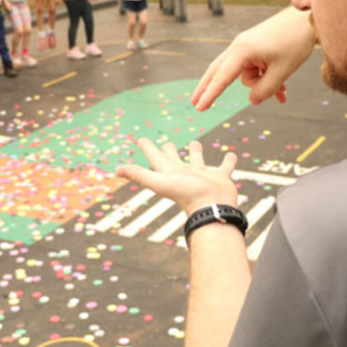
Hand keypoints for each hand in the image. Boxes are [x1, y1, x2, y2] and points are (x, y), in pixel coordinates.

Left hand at [116, 139, 237, 215]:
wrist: (213, 207)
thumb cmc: (187, 194)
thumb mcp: (160, 181)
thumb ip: (139, 175)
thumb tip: (116, 169)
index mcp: (170, 172)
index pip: (155, 156)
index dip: (147, 147)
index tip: (140, 138)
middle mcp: (184, 173)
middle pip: (174, 159)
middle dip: (169, 150)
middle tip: (167, 142)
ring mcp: (203, 176)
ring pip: (198, 160)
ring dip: (196, 152)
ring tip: (196, 143)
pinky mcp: (220, 178)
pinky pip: (224, 166)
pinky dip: (228, 161)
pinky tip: (230, 155)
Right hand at [191, 7, 315, 110]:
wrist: (307, 17)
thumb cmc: (295, 42)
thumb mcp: (282, 71)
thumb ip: (265, 90)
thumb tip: (252, 101)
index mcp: (242, 51)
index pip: (222, 78)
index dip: (210, 95)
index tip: (199, 108)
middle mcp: (240, 47)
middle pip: (219, 72)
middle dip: (211, 89)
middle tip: (195, 104)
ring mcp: (247, 46)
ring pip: (246, 75)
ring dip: (262, 85)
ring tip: (282, 90)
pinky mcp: (256, 46)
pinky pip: (256, 69)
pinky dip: (266, 79)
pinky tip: (282, 92)